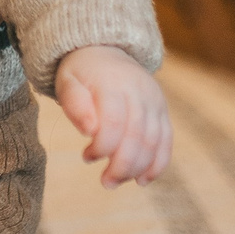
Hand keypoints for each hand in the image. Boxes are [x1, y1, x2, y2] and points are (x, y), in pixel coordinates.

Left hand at [54, 45, 170, 186]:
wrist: (105, 51)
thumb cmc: (82, 73)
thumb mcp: (67, 82)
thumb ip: (74, 105)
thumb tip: (90, 131)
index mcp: (113, 83)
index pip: (114, 122)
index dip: (103, 147)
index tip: (86, 156)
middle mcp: (140, 91)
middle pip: (137, 136)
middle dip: (122, 166)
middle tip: (105, 182)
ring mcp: (154, 100)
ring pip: (154, 141)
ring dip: (137, 168)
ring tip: (116, 181)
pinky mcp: (162, 109)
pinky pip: (167, 140)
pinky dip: (158, 163)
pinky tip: (143, 180)